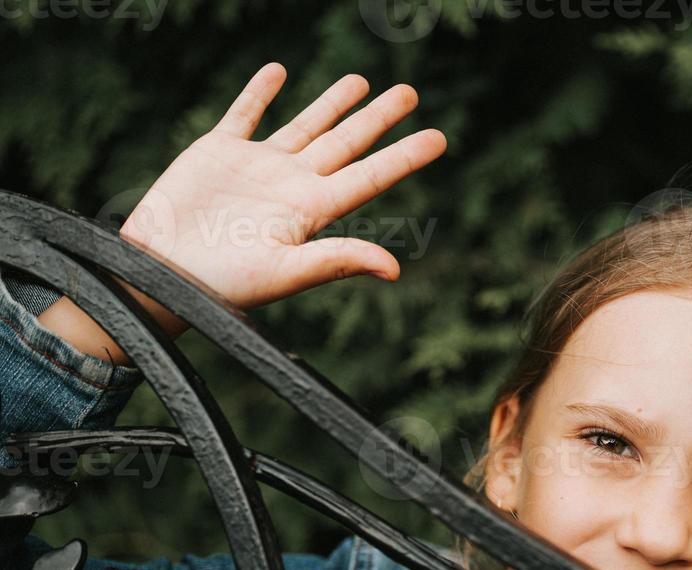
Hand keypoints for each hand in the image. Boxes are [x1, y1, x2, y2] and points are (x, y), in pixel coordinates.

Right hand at [121, 62, 445, 308]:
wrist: (160, 275)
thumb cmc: (223, 283)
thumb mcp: (285, 272)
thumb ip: (338, 261)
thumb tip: (395, 269)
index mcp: (313, 210)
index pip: (370, 175)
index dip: (405, 156)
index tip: (440, 136)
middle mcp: (293, 185)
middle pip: (347, 143)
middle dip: (378, 118)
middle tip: (410, 93)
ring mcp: (257, 167)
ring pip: (306, 126)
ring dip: (332, 103)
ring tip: (361, 81)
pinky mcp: (217, 153)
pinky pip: (244, 114)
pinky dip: (259, 93)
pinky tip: (278, 71)